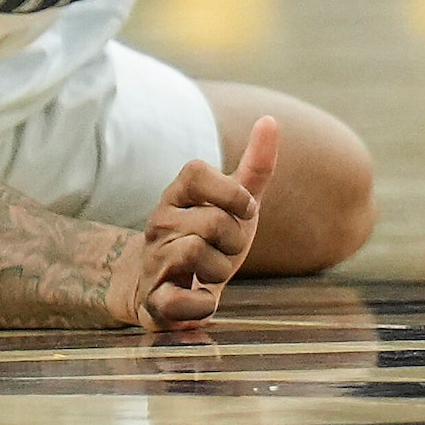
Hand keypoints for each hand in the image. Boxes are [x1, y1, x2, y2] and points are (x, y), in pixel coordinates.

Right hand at [113, 116, 279, 329]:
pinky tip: (202, 299)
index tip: (242, 210)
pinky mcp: (153, 302)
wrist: (160, 290)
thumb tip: (271, 119)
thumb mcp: (234, 205)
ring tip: (210, 273)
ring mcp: (153, 262)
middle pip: (213, 220)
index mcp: (176, 196)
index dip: (230, 191)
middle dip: (234, 242)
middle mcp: (159, 224)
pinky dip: (202, 305)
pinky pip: (181, 302)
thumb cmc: (204, 240)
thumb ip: (255, 167)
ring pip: (197, 254)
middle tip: (225, 251)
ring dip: (219, 270)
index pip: (195, 171)